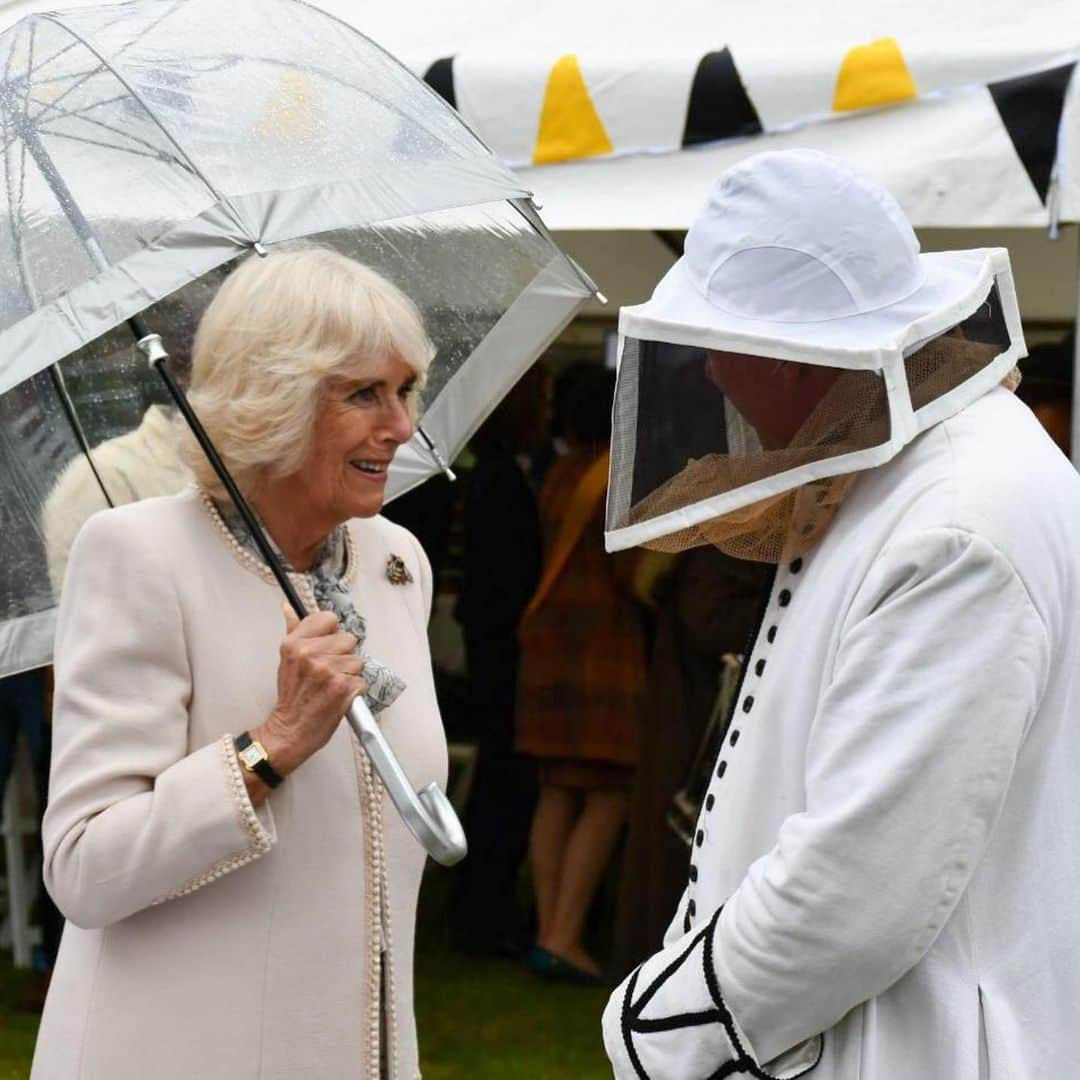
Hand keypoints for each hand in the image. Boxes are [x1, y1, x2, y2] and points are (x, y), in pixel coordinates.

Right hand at [251, 604, 365, 780]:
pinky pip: (361, 679)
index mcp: (295, 644)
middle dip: (343, 655)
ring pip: (357, 660)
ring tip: (331, 685)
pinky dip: (354, 690)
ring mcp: (328, 671)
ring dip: (349, 674)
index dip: (331, 633)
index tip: (326, 645)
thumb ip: (294, 631)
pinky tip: (338, 696)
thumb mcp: (286, 660)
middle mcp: (311, 654)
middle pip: (348, 639)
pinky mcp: (344, 687)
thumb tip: (289, 608)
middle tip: (327, 671)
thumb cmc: (291, 697)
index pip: (329, 619)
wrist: (290, 731)